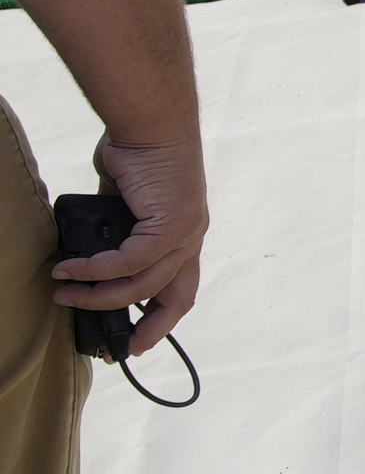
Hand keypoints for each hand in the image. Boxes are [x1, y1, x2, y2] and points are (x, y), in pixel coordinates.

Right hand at [57, 135, 202, 354]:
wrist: (150, 126)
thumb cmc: (137, 158)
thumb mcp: (125, 206)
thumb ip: (116, 234)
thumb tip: (89, 259)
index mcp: (185, 236)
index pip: (181, 290)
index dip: (162, 320)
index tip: (137, 341)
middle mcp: (192, 239)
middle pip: (176, 300)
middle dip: (148, 330)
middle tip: (115, 347)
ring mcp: (187, 234)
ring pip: (143, 285)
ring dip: (98, 295)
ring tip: (63, 293)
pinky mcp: (171, 226)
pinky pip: (130, 262)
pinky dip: (96, 270)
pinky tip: (69, 269)